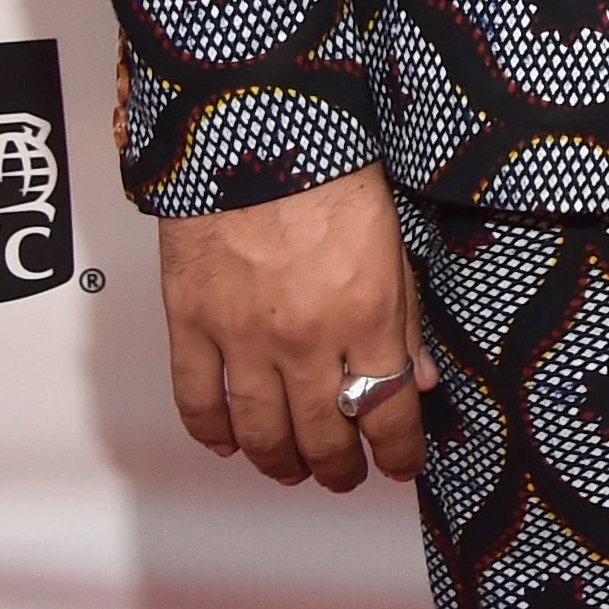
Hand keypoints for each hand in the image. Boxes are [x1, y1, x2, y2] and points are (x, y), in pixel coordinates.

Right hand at [156, 165, 434, 489]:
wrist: (256, 132)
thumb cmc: (333, 172)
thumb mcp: (394, 242)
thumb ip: (404, 316)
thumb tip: (418, 379)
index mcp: (365, 315)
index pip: (387, 410)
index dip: (397, 450)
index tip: (401, 464)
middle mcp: (304, 339)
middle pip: (323, 433)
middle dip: (340, 466)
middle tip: (346, 476)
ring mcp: (243, 338)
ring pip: (260, 431)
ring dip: (280, 462)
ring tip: (294, 471)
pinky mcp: (190, 325)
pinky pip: (197, 399)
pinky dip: (210, 432)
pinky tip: (227, 444)